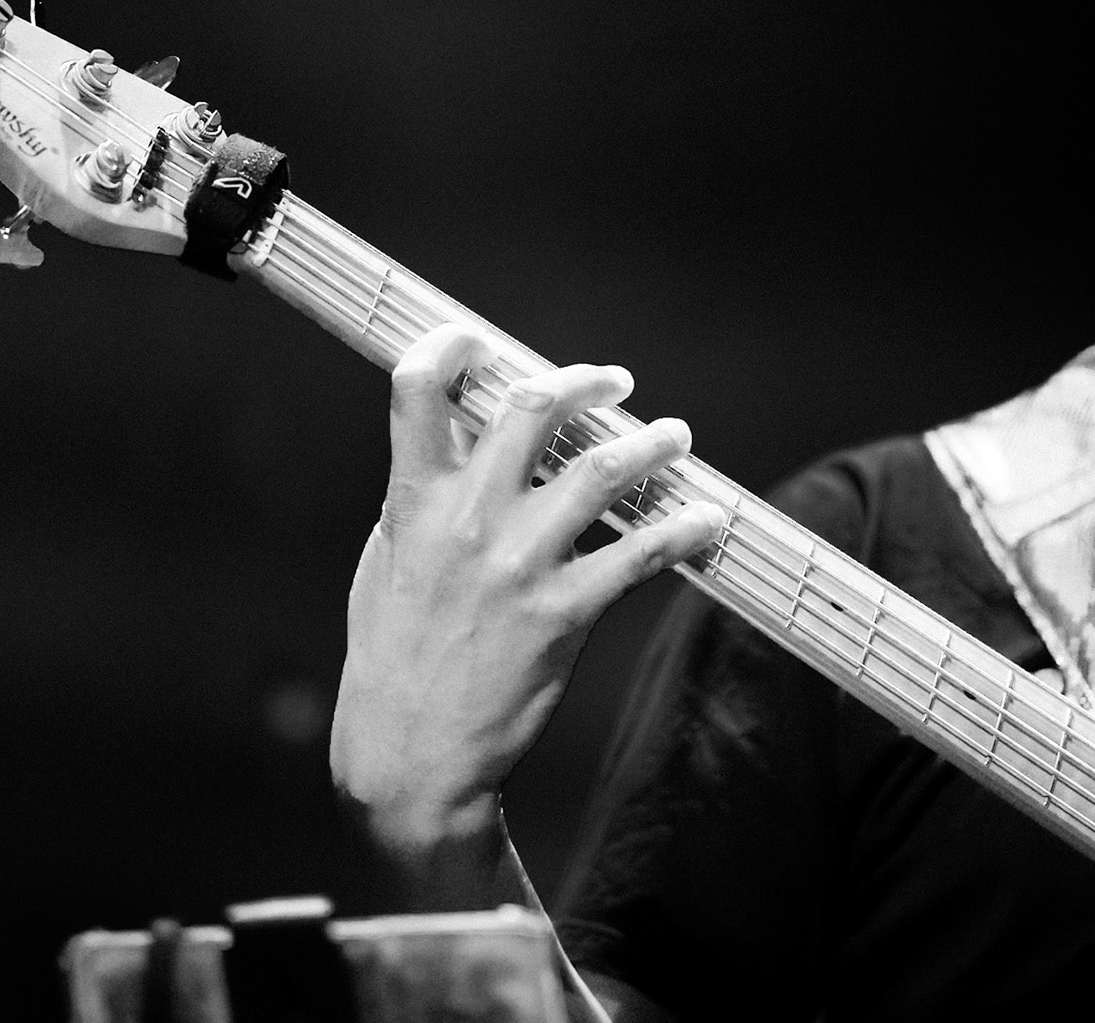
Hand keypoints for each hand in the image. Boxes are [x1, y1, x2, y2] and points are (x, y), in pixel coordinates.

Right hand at [330, 323, 725, 898]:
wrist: (411, 752)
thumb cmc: (394, 655)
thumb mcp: (388, 561)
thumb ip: (422, 496)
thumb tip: (456, 437)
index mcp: (414, 501)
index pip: (420, 389)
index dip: (451, 346)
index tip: (480, 341)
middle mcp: (469, 519)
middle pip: (533, 406)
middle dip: (585, 381)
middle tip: (615, 383)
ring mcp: (521, 564)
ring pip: (605, 469)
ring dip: (653, 443)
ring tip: (675, 437)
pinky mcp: (566, 612)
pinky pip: (642, 554)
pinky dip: (683, 529)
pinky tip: (706, 520)